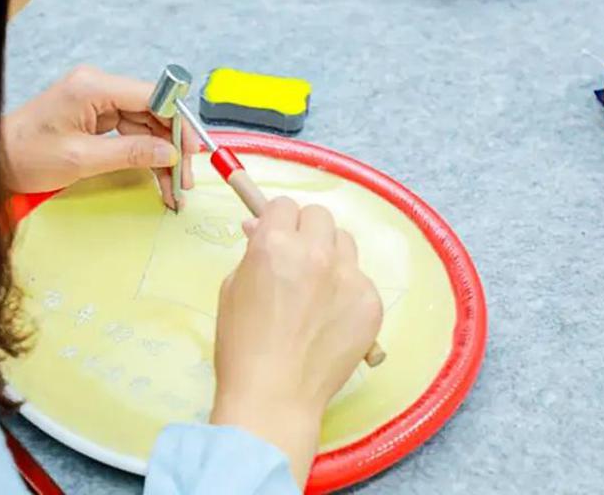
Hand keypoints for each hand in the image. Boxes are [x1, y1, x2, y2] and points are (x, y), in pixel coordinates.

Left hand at [1, 66, 195, 207]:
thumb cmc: (26, 156)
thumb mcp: (81, 159)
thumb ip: (130, 153)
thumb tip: (169, 153)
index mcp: (93, 86)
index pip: (152, 95)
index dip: (178, 122)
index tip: (191, 151)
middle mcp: (98, 86)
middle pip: (153, 110)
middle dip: (172, 144)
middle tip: (185, 179)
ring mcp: (97, 99)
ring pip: (146, 123)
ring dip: (162, 154)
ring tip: (175, 187)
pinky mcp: (94, 115)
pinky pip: (131, 131)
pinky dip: (145, 153)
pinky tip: (158, 176)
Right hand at [210, 198, 381, 486]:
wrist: (274, 397)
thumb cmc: (241, 345)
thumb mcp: (232, 287)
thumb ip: (253, 253)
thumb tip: (262, 230)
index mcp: (275, 244)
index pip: (284, 206)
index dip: (276, 222)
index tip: (274, 238)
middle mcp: (316, 252)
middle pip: (320, 216)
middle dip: (305, 231)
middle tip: (296, 259)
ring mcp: (349, 277)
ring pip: (345, 242)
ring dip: (330, 254)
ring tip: (317, 287)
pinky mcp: (371, 302)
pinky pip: (360, 279)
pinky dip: (346, 290)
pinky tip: (331, 316)